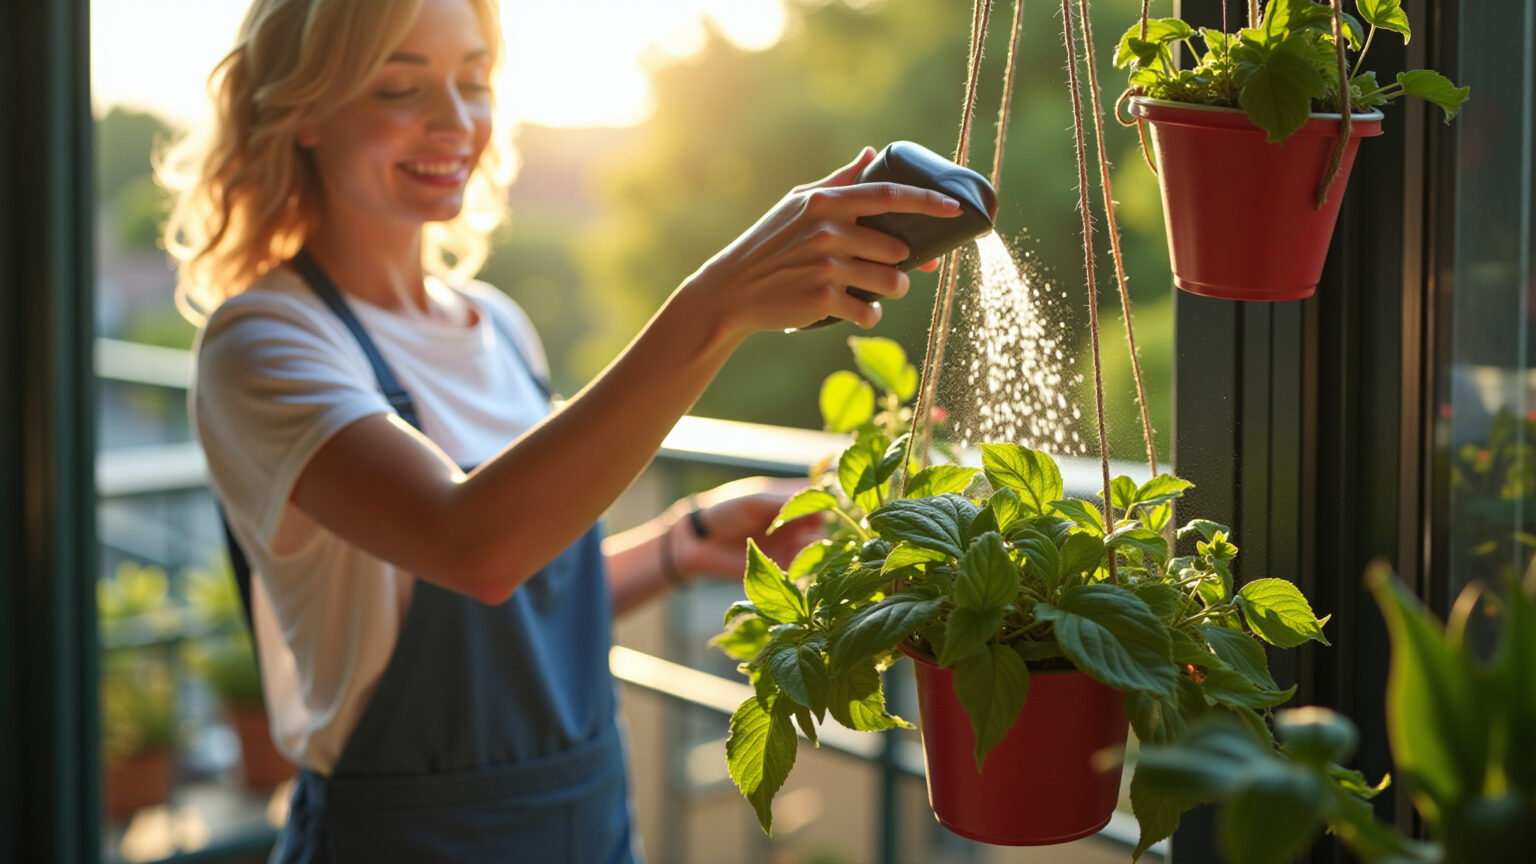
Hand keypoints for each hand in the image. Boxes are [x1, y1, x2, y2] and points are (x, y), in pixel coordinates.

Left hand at [673, 476, 826, 580]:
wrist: (699, 540)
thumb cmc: (725, 510)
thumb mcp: (754, 501)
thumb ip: (783, 502)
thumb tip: (818, 501)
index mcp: (790, 499)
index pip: (821, 497)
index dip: (826, 502)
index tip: (825, 506)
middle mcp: (795, 522)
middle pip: (824, 525)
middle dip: (821, 528)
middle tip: (808, 530)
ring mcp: (790, 544)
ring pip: (817, 548)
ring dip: (813, 548)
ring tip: (796, 546)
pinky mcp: (782, 567)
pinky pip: (803, 569)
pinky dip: (803, 566)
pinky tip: (792, 561)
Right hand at [681, 147, 960, 333]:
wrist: (731, 289)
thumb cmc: (768, 244)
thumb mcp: (796, 204)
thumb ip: (838, 182)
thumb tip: (870, 152)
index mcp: (826, 203)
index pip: (889, 196)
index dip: (927, 202)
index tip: (954, 208)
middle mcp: (828, 231)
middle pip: (896, 249)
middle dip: (901, 263)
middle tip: (886, 268)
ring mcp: (826, 266)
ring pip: (891, 282)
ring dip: (890, 291)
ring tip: (872, 291)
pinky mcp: (822, 299)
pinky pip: (869, 312)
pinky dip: (869, 315)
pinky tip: (857, 311)